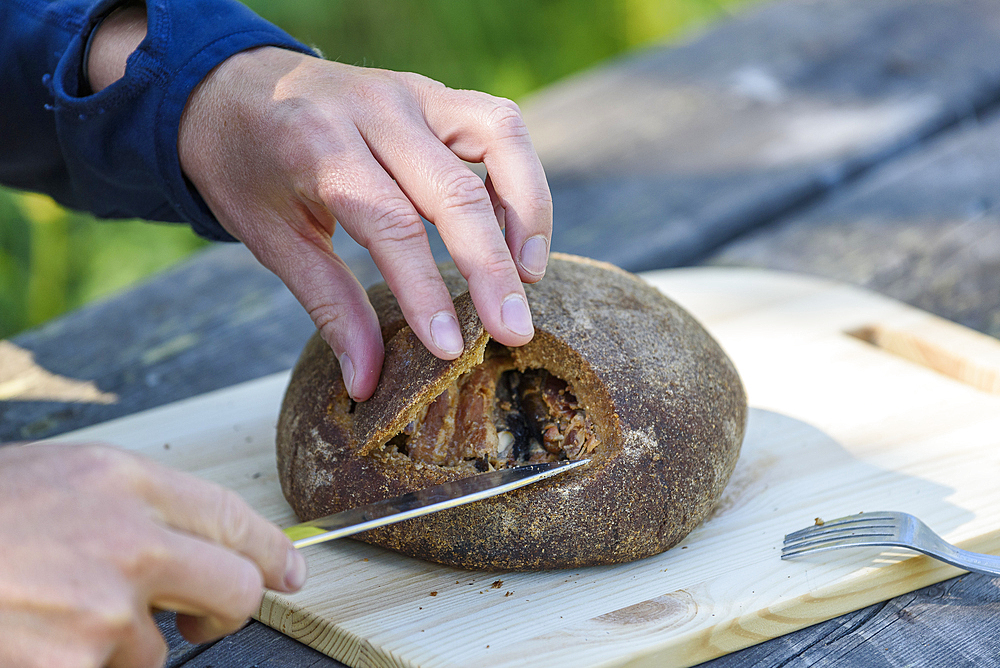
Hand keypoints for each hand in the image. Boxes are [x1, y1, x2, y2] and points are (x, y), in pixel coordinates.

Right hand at [0, 442, 306, 667]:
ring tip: (52, 619)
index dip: (271, 550)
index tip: (290, 571)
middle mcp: (129, 540)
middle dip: (227, 611)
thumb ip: (128, 507)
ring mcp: (103, 610)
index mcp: (123, 480)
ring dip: (116, 651)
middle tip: (206, 620)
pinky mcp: (76, 665)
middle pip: (233, 587)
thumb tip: (186, 545)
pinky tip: (37, 642)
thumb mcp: (54, 480)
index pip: (232, 516)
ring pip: (155, 653)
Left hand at [177, 48, 552, 400]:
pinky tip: (517, 232)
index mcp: (318, 146)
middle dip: (492, 268)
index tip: (449, 349)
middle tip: (515, 330)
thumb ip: (329, 306)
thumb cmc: (247, 169)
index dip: (425, 291)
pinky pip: (499, 126)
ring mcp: (412, 92)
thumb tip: (366, 380)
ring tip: (530, 275)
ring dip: (526, 211)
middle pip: (455, 190)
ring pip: (500, 139)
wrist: (232, 87)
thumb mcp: (270, 240)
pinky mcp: (436, 93)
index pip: (390, 223)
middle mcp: (374, 109)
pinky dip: (520, 178)